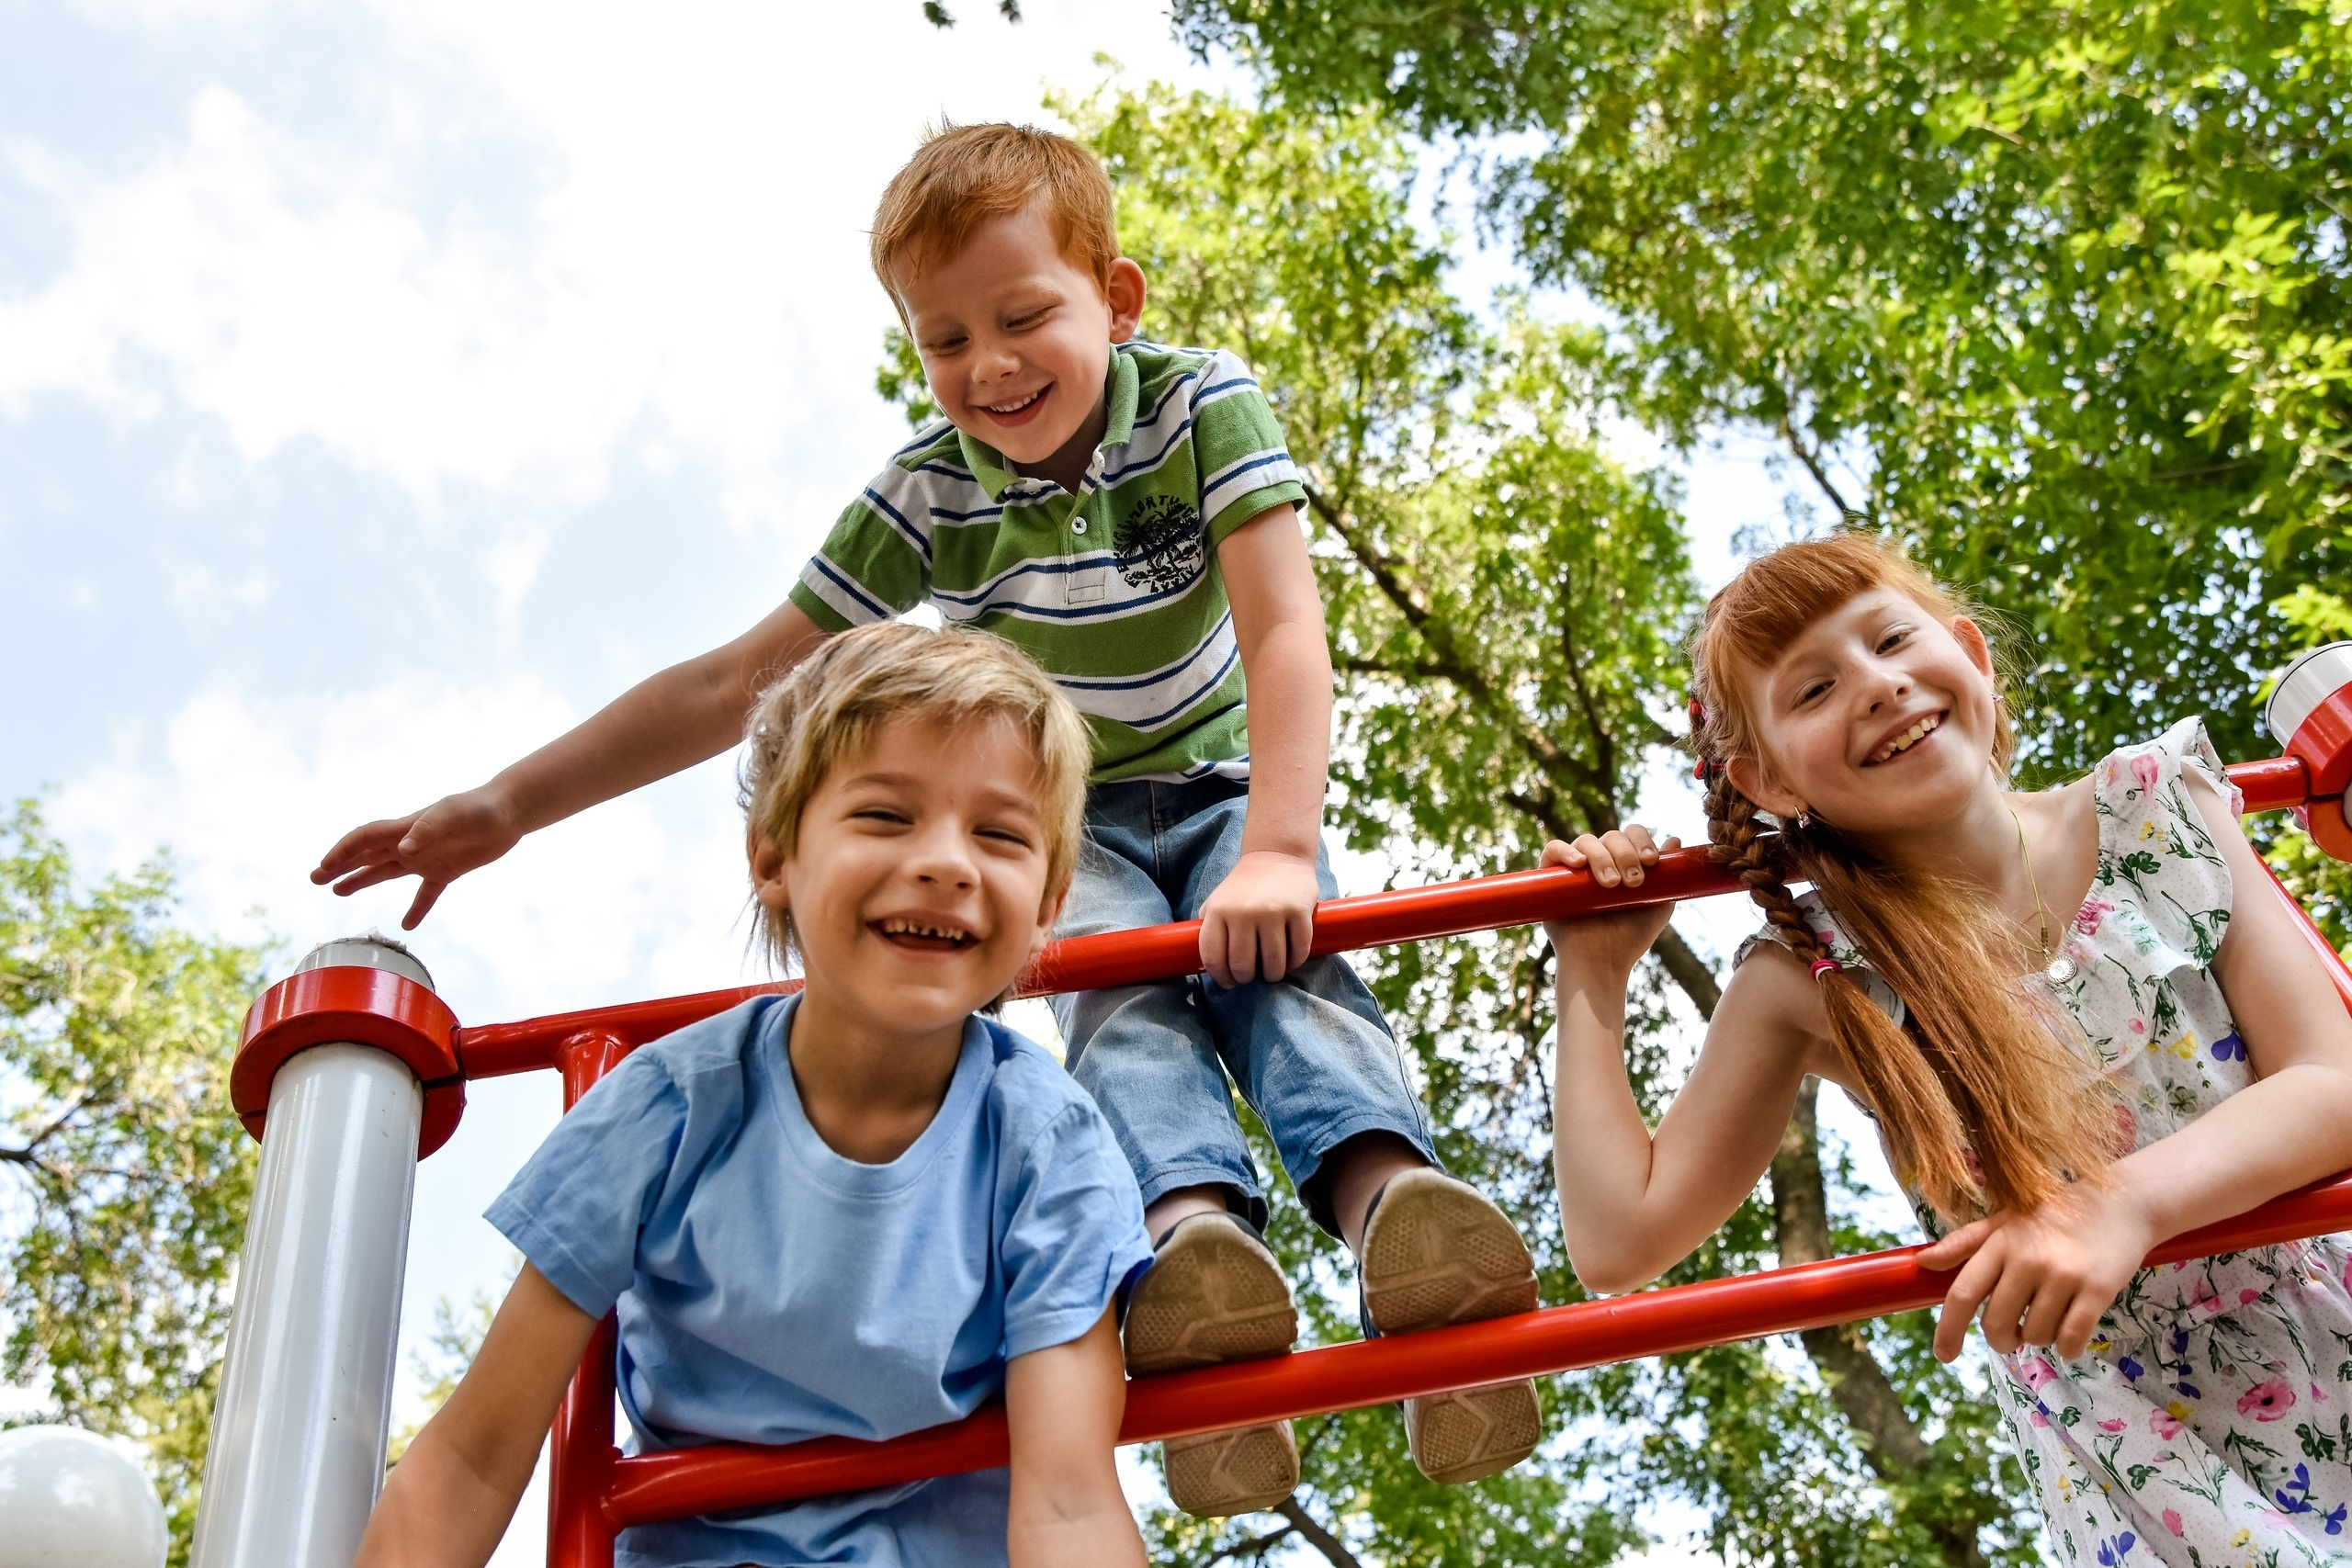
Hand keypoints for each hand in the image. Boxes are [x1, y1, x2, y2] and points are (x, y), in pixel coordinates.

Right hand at [311, 785, 522, 929]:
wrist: (509, 813)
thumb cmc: (480, 808)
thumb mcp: (452, 814)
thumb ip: (426, 830)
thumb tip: (403, 850)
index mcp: (406, 828)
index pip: (364, 840)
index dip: (342, 852)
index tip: (323, 868)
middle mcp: (411, 844)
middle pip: (367, 856)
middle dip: (340, 866)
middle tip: (315, 878)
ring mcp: (428, 858)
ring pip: (386, 872)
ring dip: (362, 881)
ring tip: (338, 891)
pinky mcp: (447, 871)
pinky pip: (426, 894)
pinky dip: (417, 909)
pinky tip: (408, 925)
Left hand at [1199, 850, 1319, 987]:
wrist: (1276, 856)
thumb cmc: (1243, 888)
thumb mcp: (1217, 902)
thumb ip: (1208, 930)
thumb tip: (1209, 967)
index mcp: (1219, 911)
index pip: (1213, 957)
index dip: (1221, 977)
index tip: (1229, 983)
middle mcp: (1244, 912)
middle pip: (1243, 965)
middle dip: (1246, 978)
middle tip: (1251, 976)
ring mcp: (1273, 912)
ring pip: (1273, 964)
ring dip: (1272, 975)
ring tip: (1271, 972)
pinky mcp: (1299, 912)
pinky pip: (1298, 951)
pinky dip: (1294, 962)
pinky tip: (1290, 961)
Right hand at [1539, 826, 1678, 975]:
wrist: (1602, 961)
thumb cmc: (1630, 937)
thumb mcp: (1659, 905)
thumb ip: (1668, 875)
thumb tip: (1675, 840)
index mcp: (1623, 862)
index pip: (1631, 834)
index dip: (1641, 841)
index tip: (1651, 862)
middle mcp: (1598, 861)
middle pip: (1611, 836)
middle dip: (1625, 854)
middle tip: (1632, 882)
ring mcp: (1574, 869)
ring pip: (1586, 841)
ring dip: (1601, 857)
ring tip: (1609, 884)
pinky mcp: (1550, 878)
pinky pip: (1553, 850)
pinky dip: (1565, 851)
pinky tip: (1578, 864)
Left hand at [1919, 1182, 2157, 1362]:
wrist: (2122, 1204)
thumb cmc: (2054, 1216)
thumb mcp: (2006, 1220)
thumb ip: (1964, 1243)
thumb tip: (1924, 1262)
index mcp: (2001, 1243)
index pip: (1962, 1294)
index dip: (1947, 1330)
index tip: (1943, 1355)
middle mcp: (2028, 1259)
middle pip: (1995, 1324)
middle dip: (2000, 1339)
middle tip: (2011, 1334)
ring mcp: (2064, 1275)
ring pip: (2035, 1336)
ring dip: (2038, 1336)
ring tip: (2050, 1312)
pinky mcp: (2098, 1291)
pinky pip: (2071, 1340)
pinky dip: (2068, 1347)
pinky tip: (2071, 1329)